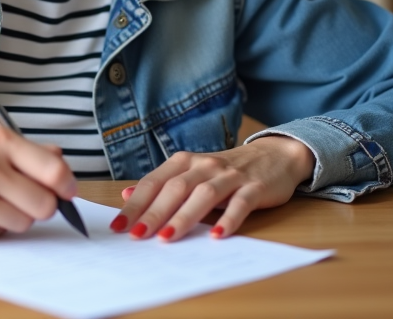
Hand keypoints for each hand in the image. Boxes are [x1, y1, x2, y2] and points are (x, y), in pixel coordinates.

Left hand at [109, 134, 314, 241]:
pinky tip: (218, 236)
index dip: (136, 205)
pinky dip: (229, 219)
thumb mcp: (192, 173)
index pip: (154, 183)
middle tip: (137, 236)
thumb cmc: (226, 171)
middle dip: (154, 213)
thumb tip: (128, 195)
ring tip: (168, 238)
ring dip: (185, 217)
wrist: (274, 155)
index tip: (118, 227)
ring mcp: (230, 175)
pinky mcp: (254, 187)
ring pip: (204, 195)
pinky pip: (240, 203)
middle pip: (175, 189)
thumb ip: (163, 184)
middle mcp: (205, 165)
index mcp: (185, 162)